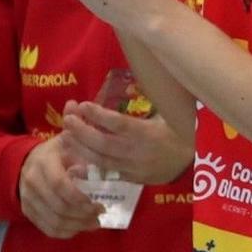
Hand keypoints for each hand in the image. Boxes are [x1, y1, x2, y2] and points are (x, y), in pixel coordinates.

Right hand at [17, 134, 102, 237]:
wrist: (30, 160)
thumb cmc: (59, 152)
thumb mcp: (73, 145)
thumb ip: (86, 156)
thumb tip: (103, 173)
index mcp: (44, 161)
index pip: (59, 184)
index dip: (79, 198)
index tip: (98, 203)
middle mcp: (31, 180)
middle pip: (58, 207)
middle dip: (83, 215)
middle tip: (100, 214)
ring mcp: (27, 198)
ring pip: (53, 221)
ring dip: (78, 226)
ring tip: (95, 223)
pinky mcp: (27, 211)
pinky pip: (47, 228)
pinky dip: (66, 232)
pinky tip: (80, 227)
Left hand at [58, 100, 191, 184]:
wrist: (186, 162)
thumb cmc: (176, 132)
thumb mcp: (167, 114)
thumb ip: (153, 99)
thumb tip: (143, 73)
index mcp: (146, 133)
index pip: (118, 123)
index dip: (98, 115)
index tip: (83, 104)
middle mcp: (136, 151)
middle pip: (102, 142)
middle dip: (81, 130)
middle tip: (68, 118)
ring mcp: (131, 167)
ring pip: (99, 159)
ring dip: (79, 147)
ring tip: (65, 135)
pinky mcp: (128, 178)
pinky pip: (104, 174)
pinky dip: (87, 170)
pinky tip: (72, 165)